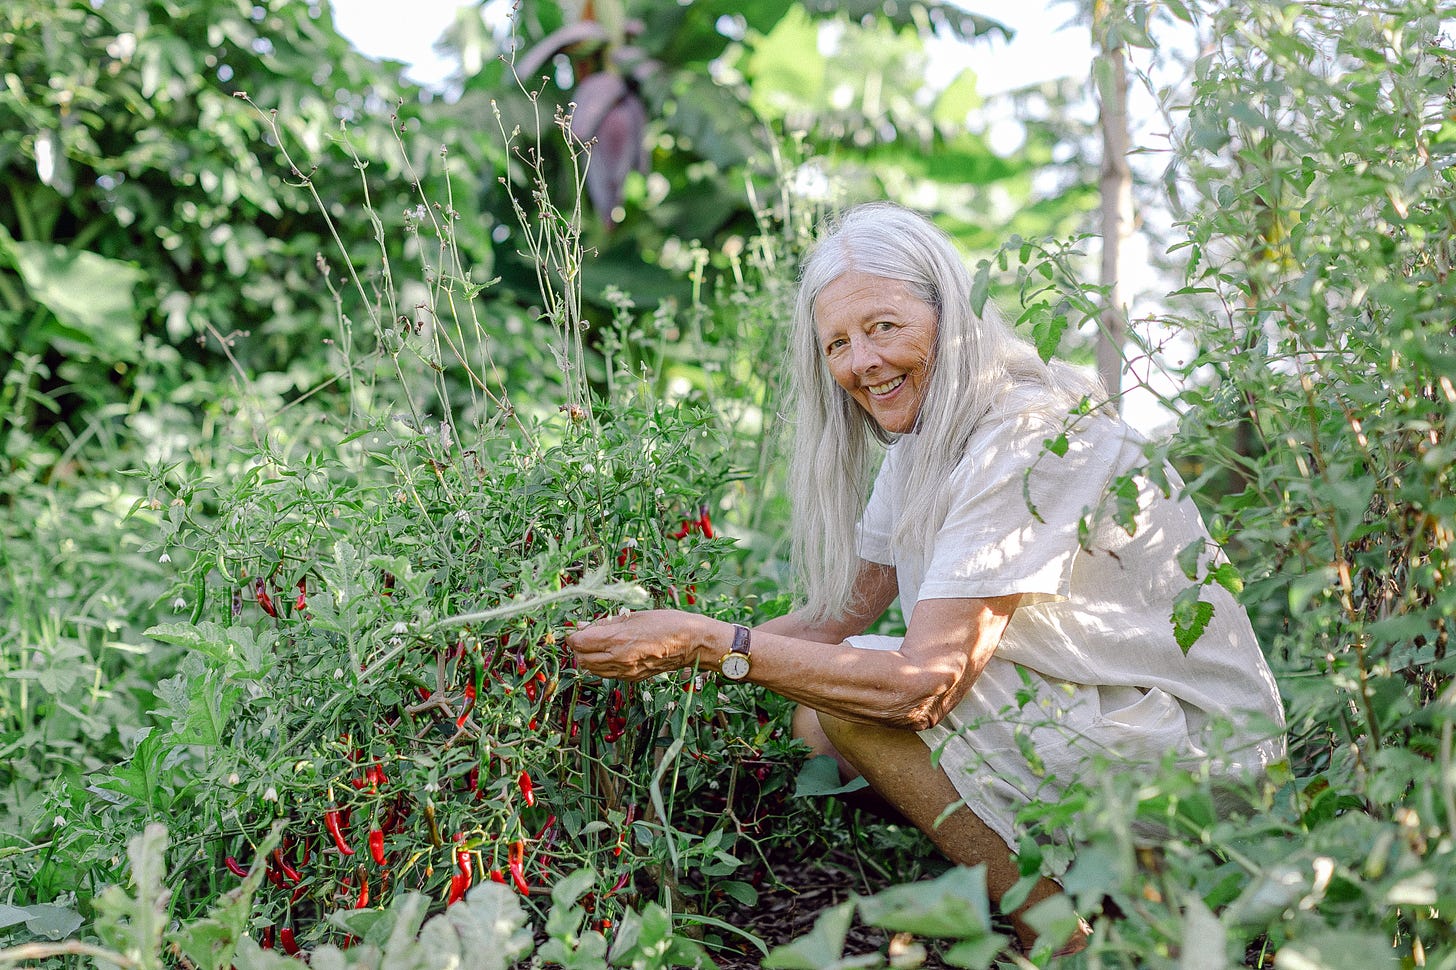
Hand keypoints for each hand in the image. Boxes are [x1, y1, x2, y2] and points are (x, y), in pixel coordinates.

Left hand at [565, 609, 723, 681]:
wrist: (691, 643)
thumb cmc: (667, 623)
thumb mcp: (634, 616)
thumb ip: (607, 623)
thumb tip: (584, 626)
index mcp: (618, 639)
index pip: (579, 642)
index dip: (573, 635)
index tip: (576, 628)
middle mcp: (618, 658)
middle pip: (581, 658)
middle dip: (578, 647)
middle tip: (584, 634)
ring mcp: (625, 671)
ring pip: (591, 669)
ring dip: (588, 657)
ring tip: (596, 644)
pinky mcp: (632, 678)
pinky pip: (606, 674)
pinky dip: (600, 664)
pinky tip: (609, 653)